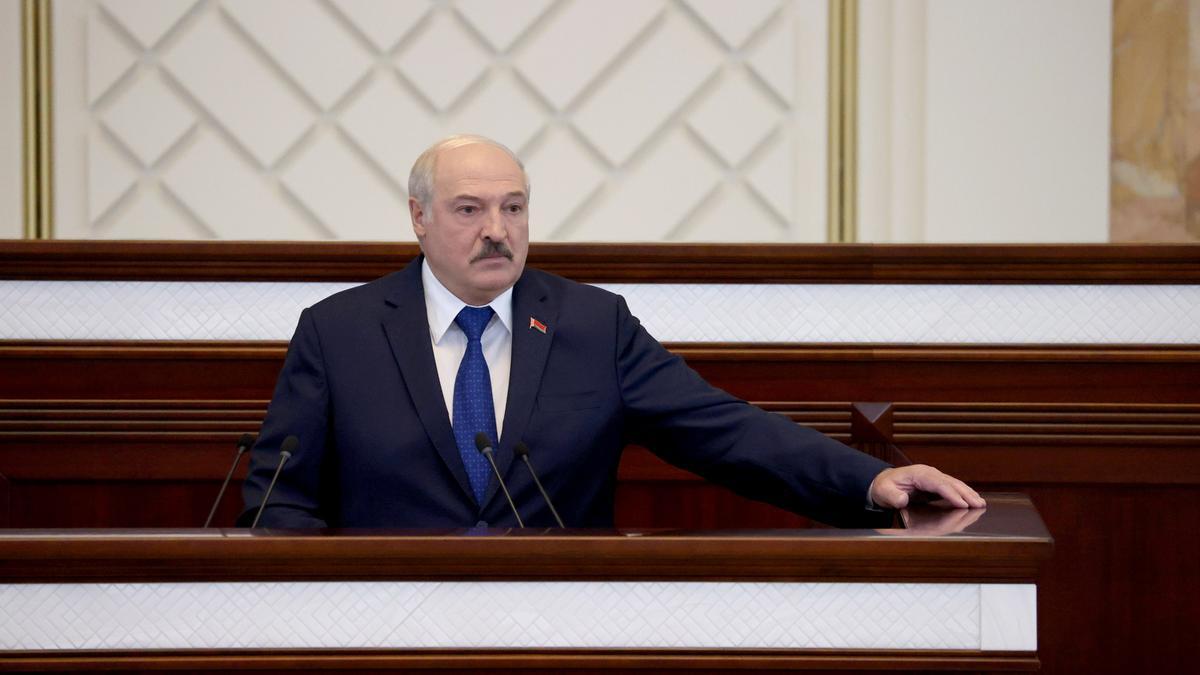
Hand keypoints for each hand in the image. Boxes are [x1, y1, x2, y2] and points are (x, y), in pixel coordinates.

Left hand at [868, 464, 985, 509]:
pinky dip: (964, 493)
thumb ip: (892, 496)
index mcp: (918, 474)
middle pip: (950, 483)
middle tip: (979, 504)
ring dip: (968, 493)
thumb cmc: (884, 487)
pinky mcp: (936, 484)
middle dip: (965, 494)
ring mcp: (934, 478)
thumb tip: (902, 500)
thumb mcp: (883, 492)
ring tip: (981, 503)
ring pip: (954, 484)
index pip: (938, 483)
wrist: (883, 482)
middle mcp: (929, 473)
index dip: (951, 493)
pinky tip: (973, 500)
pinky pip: (952, 488)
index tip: (962, 503)